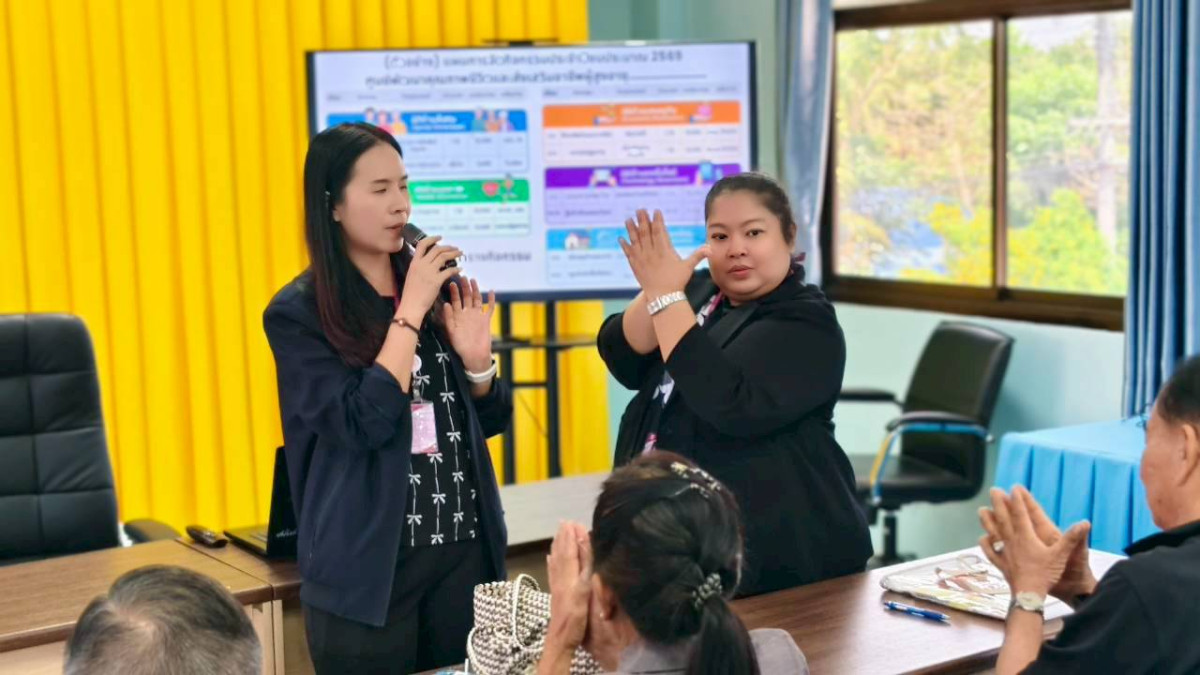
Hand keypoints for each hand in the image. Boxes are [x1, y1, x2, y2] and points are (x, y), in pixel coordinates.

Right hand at [397, 235, 460, 320]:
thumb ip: (419, 268)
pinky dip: (456, 268)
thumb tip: (427, 263)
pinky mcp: (436, 281)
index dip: (432, 239)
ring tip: (460, 254)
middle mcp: (421, 265)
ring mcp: (429, 272)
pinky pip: (449, 271)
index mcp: (414, 263)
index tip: (440, 237)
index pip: (422, 244)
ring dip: (454, 254)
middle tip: (455, 248)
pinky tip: (460, 269)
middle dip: (448, 247)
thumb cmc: (411, 294)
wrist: (411, 305)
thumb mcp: (411, 276)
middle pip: (437, 249)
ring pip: (444, 257)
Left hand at [441, 276, 495, 371]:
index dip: (454, 292)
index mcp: (458, 316)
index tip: (452, 282)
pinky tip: (492, 291)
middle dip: (465, 287)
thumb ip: (449, 318)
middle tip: (463, 277)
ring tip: (473, 280)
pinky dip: (491, 300)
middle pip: (466, 297)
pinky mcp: (486, 320)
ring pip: (477, 299)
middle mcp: (468, 314)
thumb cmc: (461, 346)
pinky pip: (490, 308)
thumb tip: (446, 304)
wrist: (474, 355)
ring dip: (475, 290)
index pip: (456, 301)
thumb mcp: (451, 331)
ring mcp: (477, 316)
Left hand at [546, 521, 591, 651]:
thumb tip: (585, 549)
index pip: (570, 553)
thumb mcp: (583, 594)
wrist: (560, 640)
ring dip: (558, 546)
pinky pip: (552, 573)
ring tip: (558, 534)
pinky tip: (550, 557)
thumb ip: (584, 571)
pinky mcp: (556, 594)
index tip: (573, 523)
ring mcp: (557, 586)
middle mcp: (561, 579)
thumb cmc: (575, 620)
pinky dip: (552, 562)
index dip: (572, 538)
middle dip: (564, 538)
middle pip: (562, 554)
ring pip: (556, 561)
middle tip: (565, 522)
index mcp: (569, 577)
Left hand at [619, 209, 708, 297]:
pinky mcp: (636, 266)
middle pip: (646, 232)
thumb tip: (710, 248)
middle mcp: (651, 252)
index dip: (657, 220)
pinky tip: (621, 238)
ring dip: (631, 229)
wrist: (663, 297)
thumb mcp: (688, 267)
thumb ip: (698, 255)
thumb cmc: (677, 282)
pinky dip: (624, 245)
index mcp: (664, 250)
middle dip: (643, 220)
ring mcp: (642, 258)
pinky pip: (628, 253)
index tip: (656, 211)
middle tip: (640, 209)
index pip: (659, 231)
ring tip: (628, 219)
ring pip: (635, 240)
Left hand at [978, 487, 1090, 597]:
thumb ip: (1072, 538)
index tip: (1014, 487)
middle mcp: (1012, 541)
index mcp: (1026, 537)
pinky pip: (990, 552)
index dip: (1018, 500)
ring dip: (987, 520)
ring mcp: (1004, 552)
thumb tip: (1085, 523)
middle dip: (998, 503)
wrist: (1029, 595)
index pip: (1021, 514)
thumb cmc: (1045, 575)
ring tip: (982, 509)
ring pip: (992, 532)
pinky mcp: (1000, 564)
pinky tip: (983, 538)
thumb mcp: (1061, 556)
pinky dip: (986, 544)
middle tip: (994, 490)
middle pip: (1003, 518)